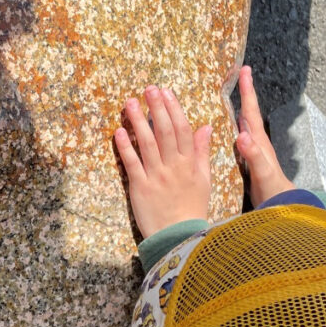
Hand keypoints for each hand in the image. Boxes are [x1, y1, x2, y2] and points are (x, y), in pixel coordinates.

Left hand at [114, 85, 211, 238]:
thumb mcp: (204, 179)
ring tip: (130, 103)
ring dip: (138, 121)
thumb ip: (202, 152)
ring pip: (147, 143)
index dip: (174, 109)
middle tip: (148, 89)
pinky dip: (125, 147)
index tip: (165, 92)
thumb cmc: (192, 207)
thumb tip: (206, 126)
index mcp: (190, 164)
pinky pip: (132, 163)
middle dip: (156, 108)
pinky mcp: (140, 187)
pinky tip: (119, 131)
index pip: (183, 130)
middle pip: (165, 132)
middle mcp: (174, 167)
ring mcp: (156, 176)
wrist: (180, 237)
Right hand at [235, 65, 294, 206]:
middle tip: (236, 75)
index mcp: (258, 141)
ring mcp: (252, 150)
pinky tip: (223, 128)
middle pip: (247, 112)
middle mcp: (255, 142)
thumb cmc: (273, 190)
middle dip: (243, 93)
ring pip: (242, 123)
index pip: (250, 111)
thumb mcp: (262, 173)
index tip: (245, 71)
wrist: (282, 206)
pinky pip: (236, 135)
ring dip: (235, 108)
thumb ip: (254, 155)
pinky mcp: (246, 159)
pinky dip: (230, 126)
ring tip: (226, 96)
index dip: (247, 91)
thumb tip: (242, 135)